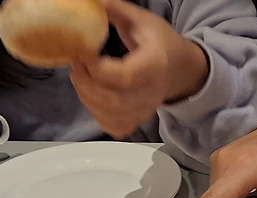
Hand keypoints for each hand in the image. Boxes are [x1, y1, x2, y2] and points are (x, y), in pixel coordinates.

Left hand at [68, 0, 208, 137]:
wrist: (180, 70)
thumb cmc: (160, 43)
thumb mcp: (142, 21)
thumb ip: (117, 10)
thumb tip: (92, 1)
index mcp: (156, 66)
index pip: (123, 77)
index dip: (96, 68)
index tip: (81, 51)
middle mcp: (152, 93)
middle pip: (113, 100)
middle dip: (86, 83)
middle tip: (75, 63)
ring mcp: (145, 111)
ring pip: (110, 116)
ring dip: (86, 97)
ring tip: (80, 75)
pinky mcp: (137, 120)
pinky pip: (112, 126)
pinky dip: (96, 114)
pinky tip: (92, 96)